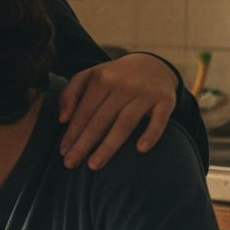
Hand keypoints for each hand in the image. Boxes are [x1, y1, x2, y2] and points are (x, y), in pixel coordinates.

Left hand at [58, 54, 177, 169]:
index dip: (72, 133)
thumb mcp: (89, 77)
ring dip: (109, 146)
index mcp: (102, 79)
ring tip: (94, 165)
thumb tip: (63, 119)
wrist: (153, 64)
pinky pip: (159, 120)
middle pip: (100, 120)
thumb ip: (70, 94)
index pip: (84, 112)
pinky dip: (151, 134)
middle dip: (84, 144)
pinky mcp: (166, 101)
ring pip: (125, 123)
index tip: (62, 152)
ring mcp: (146, 93)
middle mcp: (123, 85)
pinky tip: (140, 150)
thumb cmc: (114, 77)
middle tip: (71, 164)